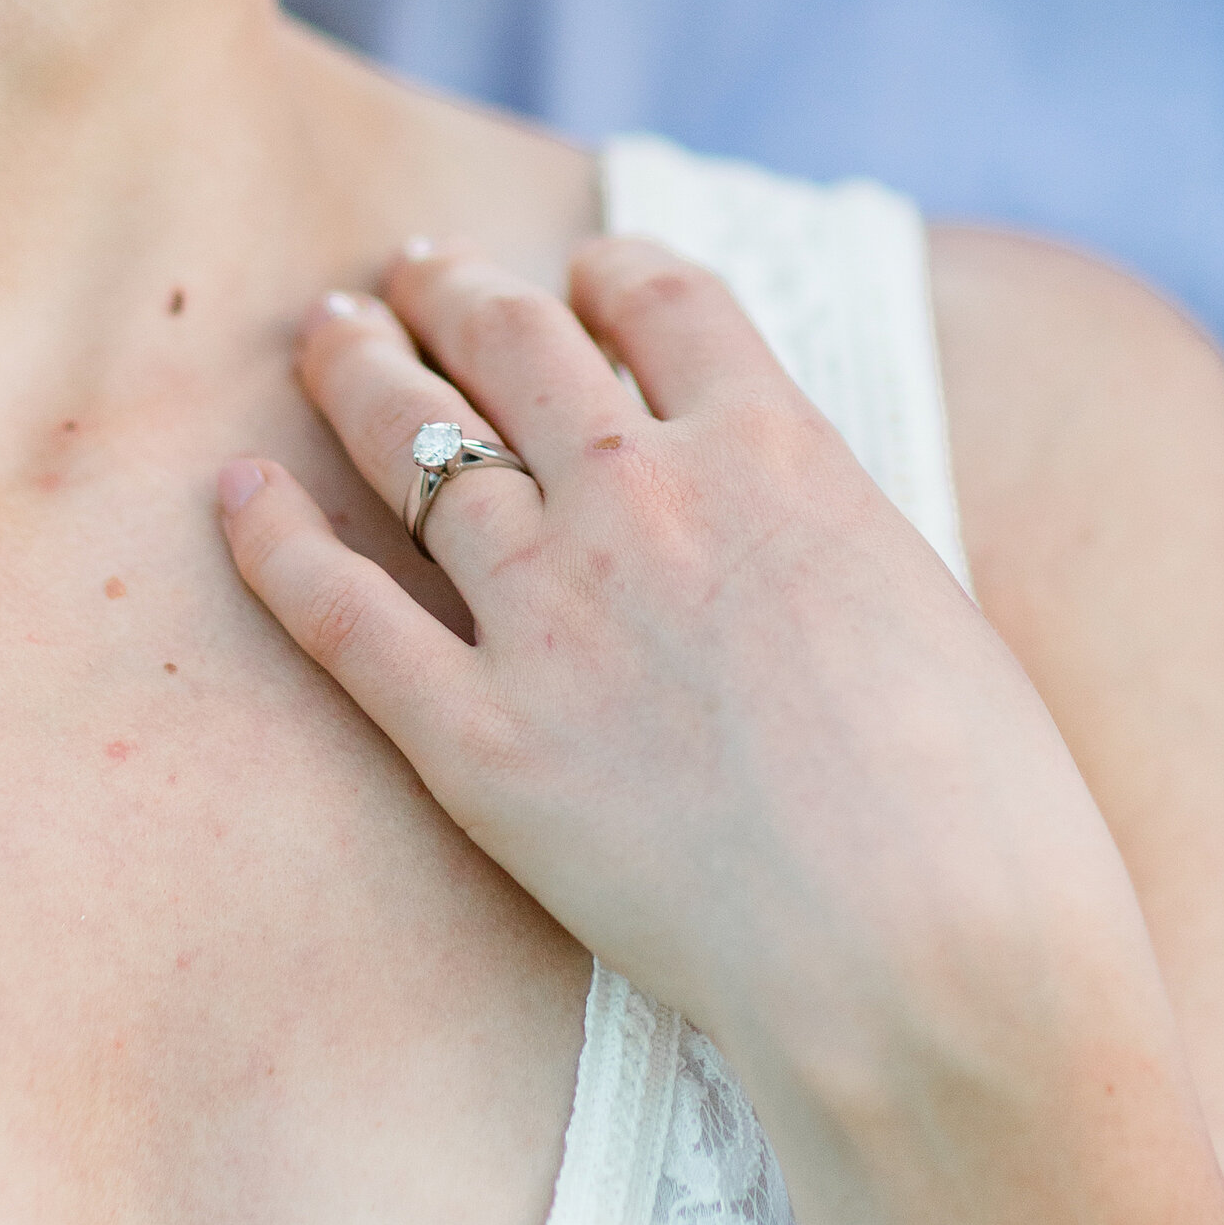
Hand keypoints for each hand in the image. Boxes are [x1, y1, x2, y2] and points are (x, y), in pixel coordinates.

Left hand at [216, 236, 1133, 1133]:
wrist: (934, 952)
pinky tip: (235, 495)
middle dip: (455, 291)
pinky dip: (278, 545)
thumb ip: (831, 545)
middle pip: (517, 340)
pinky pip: (346, 615)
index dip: (607, 273)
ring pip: (418, 441)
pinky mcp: (481, 743)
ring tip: (326, 331)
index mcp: (778, 449)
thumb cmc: (987, 812)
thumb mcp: (931, 610)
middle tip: (413, 272)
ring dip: (360, 369)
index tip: (576, 276)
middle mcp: (648, 495)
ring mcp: (552, 612)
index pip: (665, 300)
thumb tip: (798, 540)